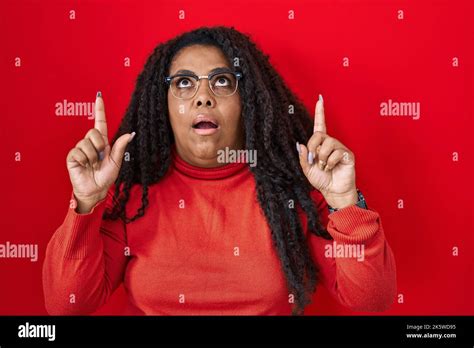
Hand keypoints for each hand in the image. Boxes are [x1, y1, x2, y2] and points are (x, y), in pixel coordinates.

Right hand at [66, 92, 134, 212]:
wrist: (96, 190)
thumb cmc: (105, 177)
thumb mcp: (116, 161)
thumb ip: (121, 146)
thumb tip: (131, 133)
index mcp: (102, 143)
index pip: (100, 123)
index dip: (99, 110)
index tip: (99, 96)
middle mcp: (90, 143)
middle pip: (93, 132)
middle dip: (99, 145)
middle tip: (100, 158)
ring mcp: (80, 149)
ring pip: (86, 143)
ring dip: (92, 156)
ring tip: (92, 165)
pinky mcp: (72, 156)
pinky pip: (78, 151)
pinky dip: (84, 160)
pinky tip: (84, 166)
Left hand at [297, 95, 356, 208]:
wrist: (333, 191)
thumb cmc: (321, 180)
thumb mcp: (307, 169)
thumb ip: (303, 157)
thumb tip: (300, 144)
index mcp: (320, 145)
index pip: (320, 125)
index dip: (320, 112)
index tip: (319, 99)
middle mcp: (330, 143)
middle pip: (319, 135)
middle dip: (313, 148)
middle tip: (313, 161)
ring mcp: (340, 148)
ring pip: (327, 144)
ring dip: (322, 158)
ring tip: (324, 167)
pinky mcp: (347, 155)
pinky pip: (336, 153)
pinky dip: (330, 163)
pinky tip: (331, 168)